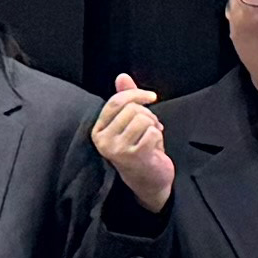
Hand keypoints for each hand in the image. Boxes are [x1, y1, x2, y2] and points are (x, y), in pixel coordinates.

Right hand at [93, 71, 172, 209]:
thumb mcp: (130, 122)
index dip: (136, 94)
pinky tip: (154, 149)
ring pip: (143, 119)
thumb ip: (125, 99)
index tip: (151, 97)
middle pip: (133, 109)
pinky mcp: (133, 156)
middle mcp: (103, 140)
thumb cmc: (140, 149)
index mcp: (98, 130)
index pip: (116, 101)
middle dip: (148, 115)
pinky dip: (158, 138)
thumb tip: (122, 76)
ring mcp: (116, 149)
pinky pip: (153, 132)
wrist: (149, 182)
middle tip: (150, 130)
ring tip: (151, 139)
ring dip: (153, 126)